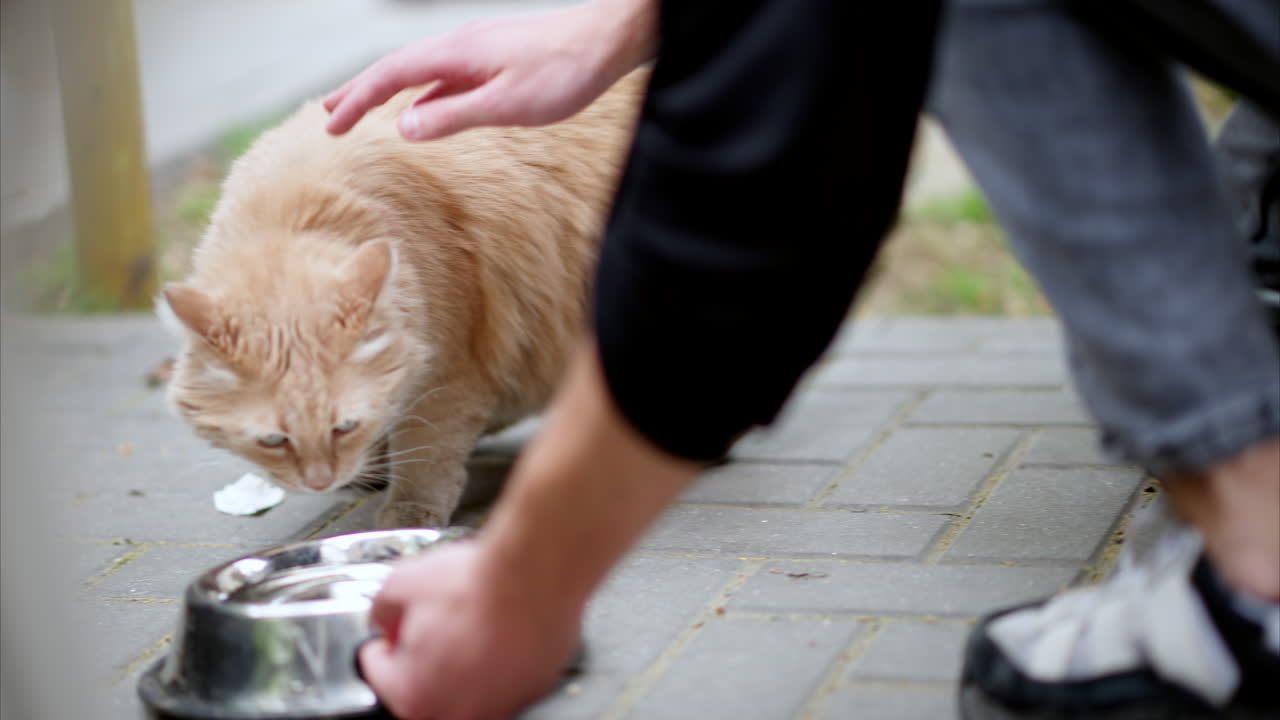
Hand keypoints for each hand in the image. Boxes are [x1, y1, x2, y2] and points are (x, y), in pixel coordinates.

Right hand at [324, 0, 655, 140]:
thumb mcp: (506, 105)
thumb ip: (453, 116)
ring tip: (359, 109)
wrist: (609, 39)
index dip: (356, 101)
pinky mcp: (494, 58)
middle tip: (326, 115)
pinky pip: (443, 76)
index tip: (330, 127)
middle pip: (395, 68)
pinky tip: (419, 110)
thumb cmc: (564, 72)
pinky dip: (420, 93)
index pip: (390, 77)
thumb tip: (402, 128)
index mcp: (455, 54)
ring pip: (418, 71)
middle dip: (358, 91)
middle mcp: (459, 46)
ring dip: (385, 91)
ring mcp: (476, 50)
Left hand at [358, 539, 582, 719]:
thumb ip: (381, 611)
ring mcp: (500, 705)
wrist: (536, 571)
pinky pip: (506, 677)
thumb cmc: (478, 583)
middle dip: (425, 655)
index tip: (394, 631)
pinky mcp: (533, 689)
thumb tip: (387, 618)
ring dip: (464, 659)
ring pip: (468, 685)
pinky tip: (501, 628)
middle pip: (426, 685)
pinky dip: (501, 657)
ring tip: (471, 621)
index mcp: (413, 696)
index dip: (386, 642)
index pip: (380, 673)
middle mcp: (458, 712)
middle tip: (434, 621)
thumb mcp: (400, 583)